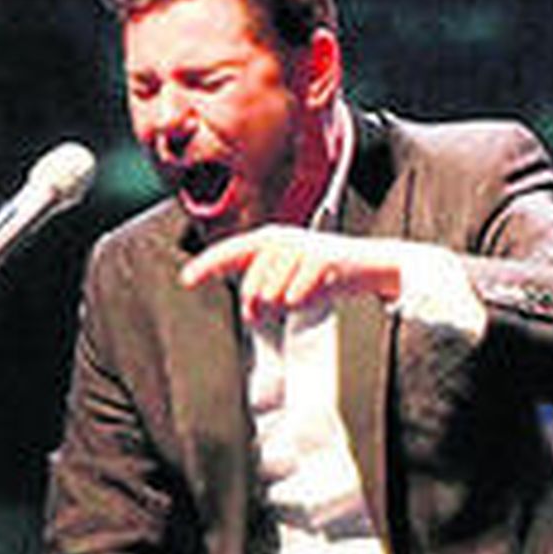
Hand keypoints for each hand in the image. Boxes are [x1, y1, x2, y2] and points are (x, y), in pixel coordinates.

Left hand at [179, 225, 415, 321]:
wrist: (367, 265)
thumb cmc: (323, 273)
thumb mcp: (289, 276)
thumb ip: (263, 286)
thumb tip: (249, 311)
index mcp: (269, 240)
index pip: (229, 251)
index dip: (205, 265)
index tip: (185, 279)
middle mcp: (281, 239)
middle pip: (251, 284)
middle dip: (256, 306)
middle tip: (264, 314)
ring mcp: (302, 247)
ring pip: (273, 293)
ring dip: (283, 304)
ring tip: (299, 297)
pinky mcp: (322, 260)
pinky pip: (297, 294)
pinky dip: (302, 301)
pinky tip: (311, 295)